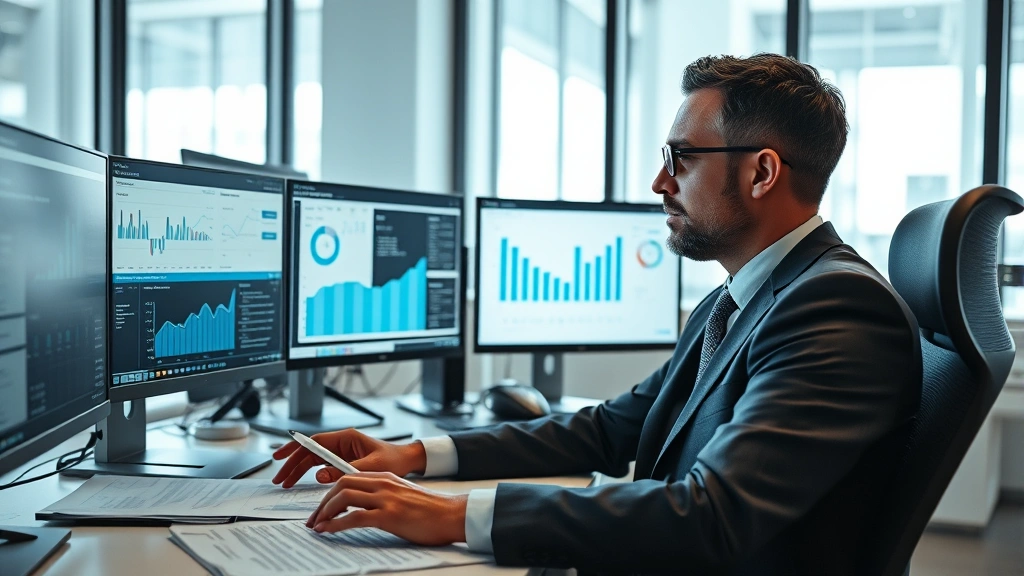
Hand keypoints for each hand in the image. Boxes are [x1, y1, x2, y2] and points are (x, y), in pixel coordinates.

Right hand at [271, 429, 425, 487]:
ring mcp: (341, 452)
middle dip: (292, 463)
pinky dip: (309, 473)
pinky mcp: (343, 461)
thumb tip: (320, 475)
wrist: (406, 462)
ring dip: (298, 470)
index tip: (280, 456)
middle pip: (309, 452)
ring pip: (312, 459)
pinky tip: (299, 481)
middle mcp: (341, 443)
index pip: (314, 442)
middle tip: (279, 478)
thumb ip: (345, 471)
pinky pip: (320, 466)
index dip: (295, 448)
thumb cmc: (394, 460)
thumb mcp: (371, 468)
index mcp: (346, 438)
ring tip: (285, 482)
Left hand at [307, 472, 467, 545]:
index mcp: (385, 477)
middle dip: (322, 501)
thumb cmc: (430, 510)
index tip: (321, 507)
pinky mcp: (389, 515)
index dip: (330, 492)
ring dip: (325, 511)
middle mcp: (383, 483)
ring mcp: (386, 498)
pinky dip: (336, 524)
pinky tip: (328, 530)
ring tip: (317, 525)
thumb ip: (384, 495)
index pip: (348, 477)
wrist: (451, 514)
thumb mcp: (403, 495)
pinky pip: (354, 517)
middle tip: (314, 518)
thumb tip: (362, 508)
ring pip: (344, 497)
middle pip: (342, 484)